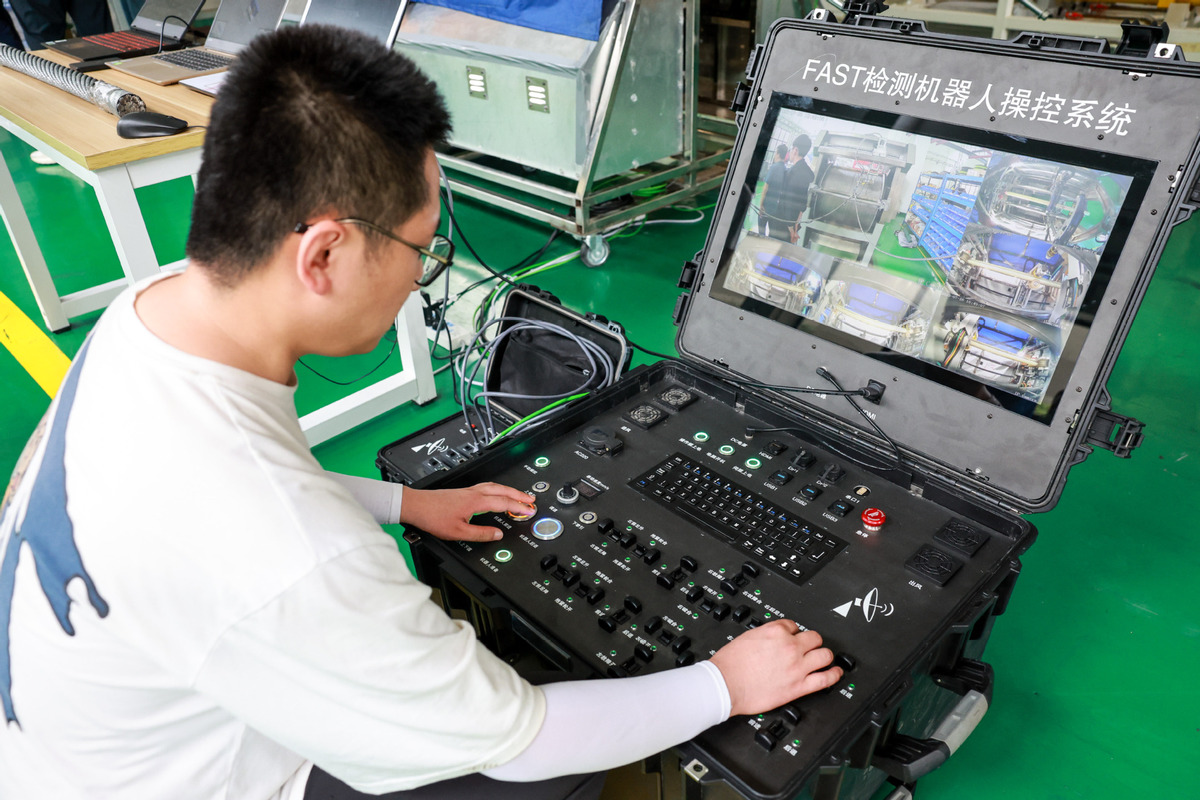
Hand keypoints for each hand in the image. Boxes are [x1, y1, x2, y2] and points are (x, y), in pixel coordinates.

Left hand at [399, 483, 534, 541]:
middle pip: (502, 491)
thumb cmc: (433, 517)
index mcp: (476, 502)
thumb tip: (497, 535)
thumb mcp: (458, 532)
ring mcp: (468, 491)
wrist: (416, 505)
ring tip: (519, 495)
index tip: (530, 511)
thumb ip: (480, 534)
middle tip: (531, 499)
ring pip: (495, 486)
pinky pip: (487, 487)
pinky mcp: (463, 492)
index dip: (518, 507)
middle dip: (519, 495)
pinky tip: (496, 492)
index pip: (504, 503)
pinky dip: (498, 489)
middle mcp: (474, 493)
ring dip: (509, 490)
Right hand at [709, 620, 840, 715]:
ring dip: (825, 656)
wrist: (725, 684)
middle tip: (811, 646)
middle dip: (812, 641)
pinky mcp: (799, 686)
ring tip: (824, 659)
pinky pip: (825, 679)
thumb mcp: (747, 638)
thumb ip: (764, 636)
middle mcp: (789, 646)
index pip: (794, 625)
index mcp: (775, 631)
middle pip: (814, 638)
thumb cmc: (730, 664)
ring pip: (824, 655)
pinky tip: (836, 673)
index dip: (794, 632)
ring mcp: (797, 666)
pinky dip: (834, 675)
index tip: (794, 637)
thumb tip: (772, 639)